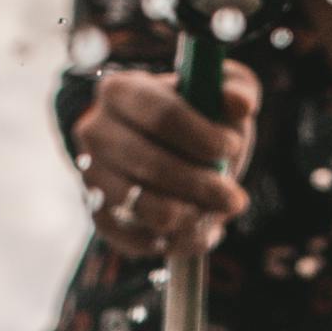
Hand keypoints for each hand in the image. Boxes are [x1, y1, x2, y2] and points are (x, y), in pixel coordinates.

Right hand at [71, 60, 261, 257]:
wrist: (168, 154)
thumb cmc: (196, 120)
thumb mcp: (220, 94)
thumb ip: (237, 88)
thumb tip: (239, 103)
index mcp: (121, 90)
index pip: (162, 115)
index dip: (203, 136)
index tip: (231, 148)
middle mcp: (95, 133)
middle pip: (153, 166)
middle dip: (204, 186)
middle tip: (235, 198)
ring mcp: (92, 177)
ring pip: (148, 209)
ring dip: (194, 216)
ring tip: (218, 212)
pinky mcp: (99, 216)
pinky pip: (140, 241)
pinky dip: (179, 242)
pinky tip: (199, 229)